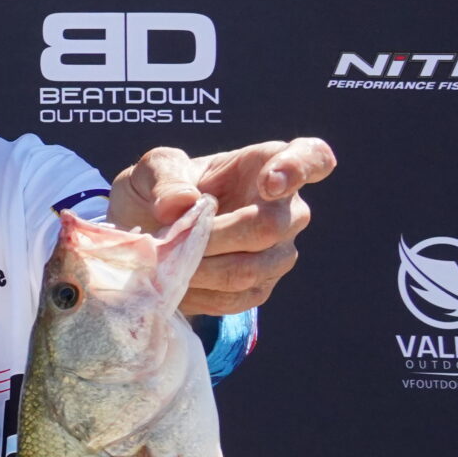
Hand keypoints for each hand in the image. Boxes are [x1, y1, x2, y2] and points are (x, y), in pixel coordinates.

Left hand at [107, 138, 336, 315]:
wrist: (146, 235)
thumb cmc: (159, 191)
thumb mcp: (151, 170)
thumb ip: (165, 177)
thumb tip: (183, 204)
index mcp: (266, 163)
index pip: (311, 157)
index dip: (299, 169)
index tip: (269, 182)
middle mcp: (287, 208)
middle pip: (270, 226)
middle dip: (213, 236)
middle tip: (172, 238)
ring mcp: (279, 251)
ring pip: (250, 269)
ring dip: (200, 269)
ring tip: (166, 261)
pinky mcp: (261, 287)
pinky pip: (236, 299)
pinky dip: (198, 294)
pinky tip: (176, 282)